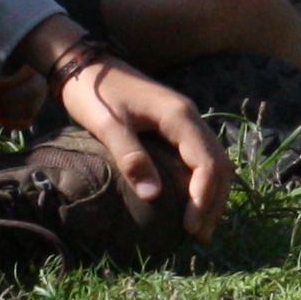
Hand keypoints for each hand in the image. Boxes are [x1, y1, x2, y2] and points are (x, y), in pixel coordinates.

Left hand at [51, 45, 230, 240]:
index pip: (207, 163)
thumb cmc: (92, 92)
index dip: (203, 198)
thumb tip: (153, 196)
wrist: (82, 62)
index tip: (190, 227)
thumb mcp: (107, 124)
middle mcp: (190, 116)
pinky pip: (199, 155)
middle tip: (200, 236)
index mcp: (179, 116)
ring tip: (200, 226)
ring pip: (213, 160)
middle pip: (218, 164)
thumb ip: (130, 156)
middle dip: (213, 202)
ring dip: (211, 193)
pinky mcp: (174, 123)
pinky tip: (190, 200)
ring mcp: (184, 118)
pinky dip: (201, 180)